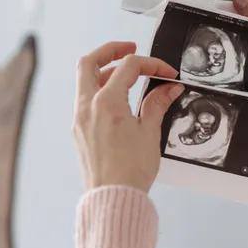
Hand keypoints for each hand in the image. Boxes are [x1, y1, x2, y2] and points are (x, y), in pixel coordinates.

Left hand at [72, 42, 184, 191]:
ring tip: (125, 75)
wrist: (113, 198)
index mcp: (106, 103)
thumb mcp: (149, 132)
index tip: (166, 73)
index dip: (151, 64)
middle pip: (90, 62)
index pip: (128, 67)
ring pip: (84, 80)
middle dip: (110, 50)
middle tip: (130, 49)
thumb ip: (157, 104)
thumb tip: (168, 88)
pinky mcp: (79, 131)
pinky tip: (117, 99)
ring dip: (104, 70)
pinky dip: (99, 90)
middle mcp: (87, 107)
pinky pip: (84, 99)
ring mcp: (79, 119)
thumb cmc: (129, 171)